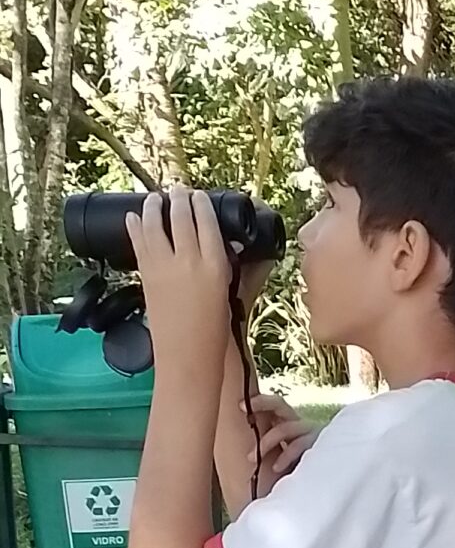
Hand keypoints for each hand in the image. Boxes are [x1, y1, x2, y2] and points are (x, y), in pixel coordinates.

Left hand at [127, 187, 233, 383]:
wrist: (187, 357)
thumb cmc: (213, 333)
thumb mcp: (228, 295)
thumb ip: (225, 267)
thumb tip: (224, 247)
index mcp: (215, 265)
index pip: (208, 222)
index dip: (201, 205)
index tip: (198, 196)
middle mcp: (189, 261)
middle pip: (182, 217)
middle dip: (179, 199)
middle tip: (177, 190)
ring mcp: (165, 267)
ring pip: (156, 223)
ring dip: (155, 206)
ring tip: (155, 198)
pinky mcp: (147, 276)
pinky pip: (139, 242)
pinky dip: (136, 227)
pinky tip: (133, 218)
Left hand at [249, 392, 312, 491]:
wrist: (327, 482)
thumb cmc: (299, 471)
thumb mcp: (280, 457)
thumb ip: (267, 449)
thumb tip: (243, 454)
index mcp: (289, 423)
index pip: (274, 404)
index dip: (258, 401)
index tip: (239, 405)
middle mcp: (299, 423)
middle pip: (279, 404)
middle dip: (260, 403)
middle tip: (243, 411)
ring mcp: (310, 432)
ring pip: (285, 428)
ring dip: (266, 442)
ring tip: (251, 459)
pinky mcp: (318, 445)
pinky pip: (299, 445)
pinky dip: (285, 456)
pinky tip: (276, 467)